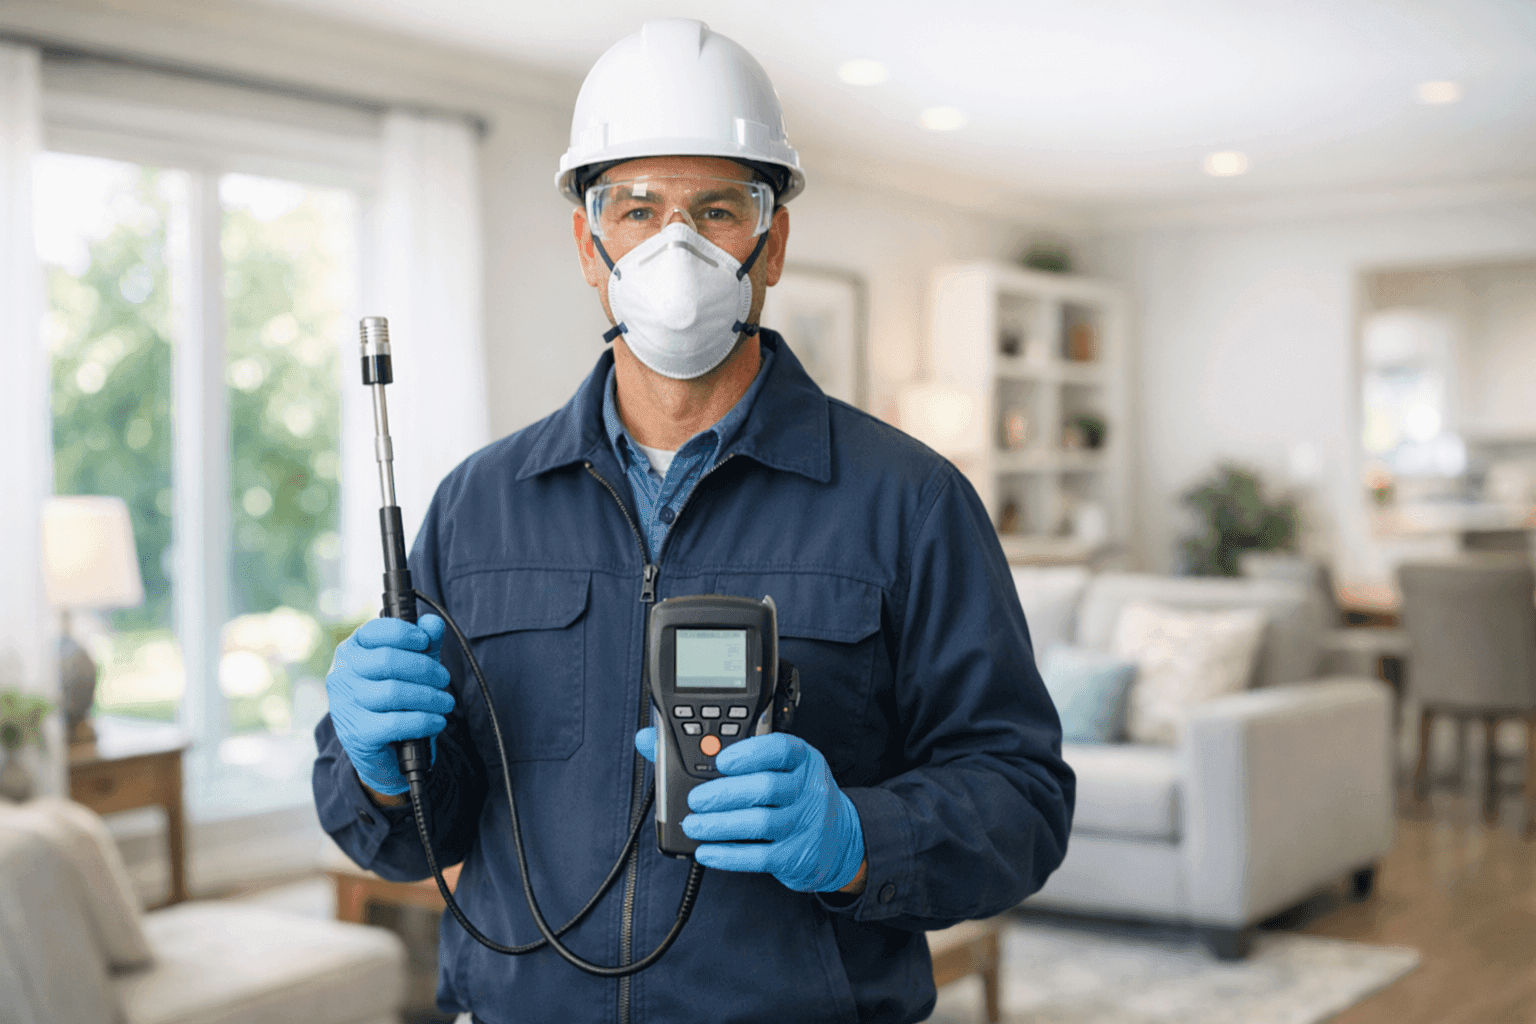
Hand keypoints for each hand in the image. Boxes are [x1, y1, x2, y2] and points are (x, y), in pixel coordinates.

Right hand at [327, 615, 453, 795]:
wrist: (386, 753)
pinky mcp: (357, 734)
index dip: (405, 633)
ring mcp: (345, 705)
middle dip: (425, 668)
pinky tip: (437, 721)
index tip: (425, 642)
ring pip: (394, 692)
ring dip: (429, 697)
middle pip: (388, 660)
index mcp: (352, 651)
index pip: (374, 631)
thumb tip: (433, 623)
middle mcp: (342, 675)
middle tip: (443, 679)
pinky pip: (396, 723)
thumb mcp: (413, 668)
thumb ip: (424, 643)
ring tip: (445, 702)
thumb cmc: (398, 702)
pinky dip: (424, 721)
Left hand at [633, 729, 863, 891]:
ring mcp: (803, 823)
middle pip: (765, 788)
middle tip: (696, 800)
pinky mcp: (794, 855)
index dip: (750, 753)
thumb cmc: (791, 793)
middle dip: (724, 794)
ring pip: (760, 823)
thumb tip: (650, 740)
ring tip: (693, 825)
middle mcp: (806, 789)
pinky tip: (707, 852)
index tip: (721, 760)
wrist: (837, 838)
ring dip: (721, 825)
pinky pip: (759, 856)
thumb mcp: (771, 765)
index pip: (781, 749)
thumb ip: (715, 752)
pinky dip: (729, 855)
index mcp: (800, 758)